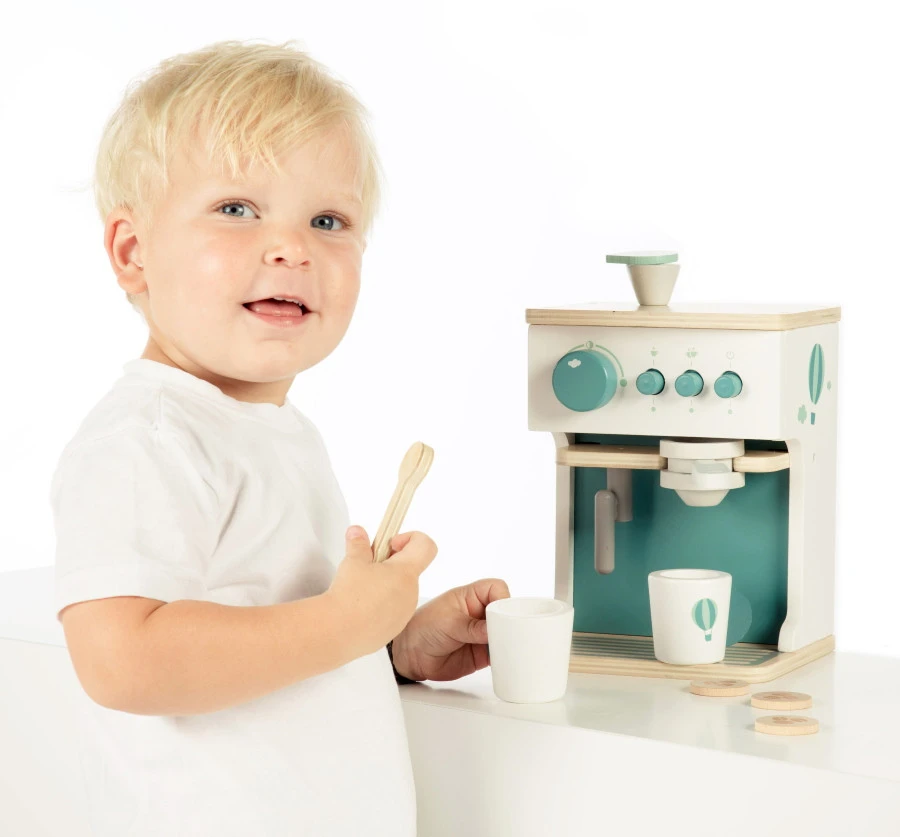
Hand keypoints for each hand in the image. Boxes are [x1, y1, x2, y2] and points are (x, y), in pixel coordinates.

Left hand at [389, 547, 509, 680]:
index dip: (503, 598)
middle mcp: (480, 613)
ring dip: (508, 640)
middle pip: (506, 611)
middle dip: (510, 622)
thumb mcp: (448, 623)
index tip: (503, 612)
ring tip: (504, 648)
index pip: (497, 588)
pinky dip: (505, 656)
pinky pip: (500, 653)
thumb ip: (472, 627)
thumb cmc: (422, 628)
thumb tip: (494, 628)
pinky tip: (503, 659)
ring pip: (506, 633)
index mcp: (471, 596)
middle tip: (504, 634)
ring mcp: (483, 633)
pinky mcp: (483, 653)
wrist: (410, 655)